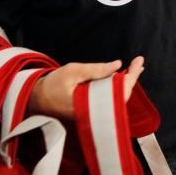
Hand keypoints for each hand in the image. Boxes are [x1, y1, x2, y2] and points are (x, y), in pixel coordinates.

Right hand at [28, 56, 144, 118]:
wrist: (37, 99)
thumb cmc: (53, 85)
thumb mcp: (73, 71)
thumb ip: (96, 69)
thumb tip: (118, 65)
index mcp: (91, 103)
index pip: (119, 91)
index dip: (131, 76)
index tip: (138, 62)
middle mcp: (96, 111)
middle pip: (121, 96)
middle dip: (132, 79)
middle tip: (139, 63)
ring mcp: (95, 112)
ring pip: (117, 98)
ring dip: (127, 83)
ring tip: (135, 68)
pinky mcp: (92, 109)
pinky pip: (110, 99)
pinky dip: (118, 87)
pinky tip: (123, 78)